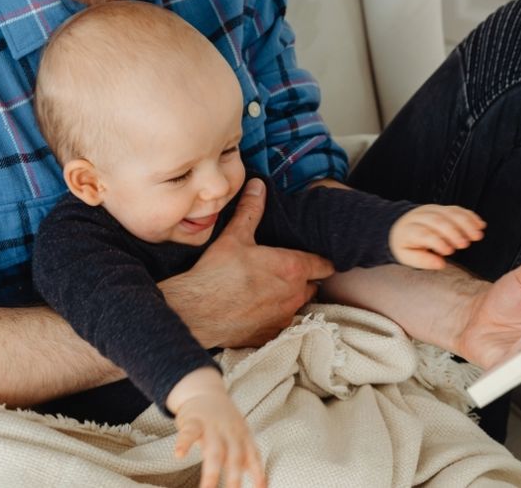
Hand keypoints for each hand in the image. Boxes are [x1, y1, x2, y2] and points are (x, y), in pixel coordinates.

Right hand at [159, 178, 333, 348]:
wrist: (195, 313)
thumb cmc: (217, 273)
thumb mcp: (235, 236)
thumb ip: (252, 210)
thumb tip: (259, 185)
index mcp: (292, 268)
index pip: (324, 265)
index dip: (321, 260)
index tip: (314, 256)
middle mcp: (295, 295)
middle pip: (312, 285)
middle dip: (303, 278)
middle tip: (284, 269)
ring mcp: (283, 318)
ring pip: (297, 305)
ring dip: (289, 297)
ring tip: (269, 289)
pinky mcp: (270, 335)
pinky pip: (280, 323)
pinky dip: (274, 316)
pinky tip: (256, 308)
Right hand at [169, 369, 266, 487]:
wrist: (204, 392)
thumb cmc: (224, 421)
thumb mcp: (240, 435)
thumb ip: (248, 458)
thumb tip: (263, 483)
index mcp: (243, 437)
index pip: (253, 457)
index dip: (258, 474)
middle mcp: (230, 432)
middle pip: (235, 457)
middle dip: (235, 479)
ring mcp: (212, 426)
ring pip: (214, 450)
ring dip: (211, 472)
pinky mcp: (193, 421)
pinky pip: (189, 432)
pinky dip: (184, 443)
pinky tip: (179, 454)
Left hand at [389, 205, 485, 268]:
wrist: (402, 226)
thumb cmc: (406, 245)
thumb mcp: (407, 257)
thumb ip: (423, 260)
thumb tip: (441, 264)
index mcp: (409, 230)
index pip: (423, 234)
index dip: (437, 242)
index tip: (449, 252)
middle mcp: (420, 216)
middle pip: (438, 221)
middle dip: (453, 232)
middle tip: (465, 245)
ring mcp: (432, 210)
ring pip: (450, 213)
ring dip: (466, 223)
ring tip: (477, 236)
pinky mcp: (442, 208)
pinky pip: (457, 209)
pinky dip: (470, 216)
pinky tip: (480, 225)